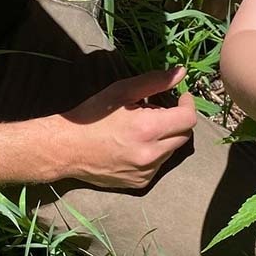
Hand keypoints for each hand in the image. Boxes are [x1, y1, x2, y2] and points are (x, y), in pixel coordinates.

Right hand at [56, 66, 196, 188]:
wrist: (67, 149)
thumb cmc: (93, 116)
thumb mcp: (121, 91)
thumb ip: (154, 82)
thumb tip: (180, 72)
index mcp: (148, 129)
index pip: (187, 119)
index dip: (188, 104)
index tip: (180, 96)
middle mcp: (151, 154)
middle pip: (184, 135)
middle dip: (177, 120)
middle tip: (158, 109)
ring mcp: (147, 172)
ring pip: (171, 150)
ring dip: (165, 136)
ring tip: (142, 128)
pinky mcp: (140, 183)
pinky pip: (159, 164)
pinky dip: (154, 152)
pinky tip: (134, 144)